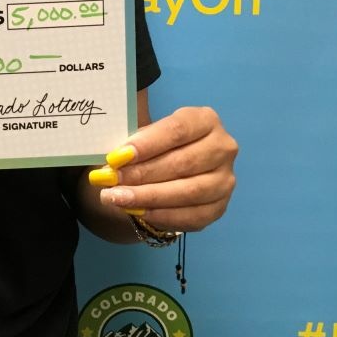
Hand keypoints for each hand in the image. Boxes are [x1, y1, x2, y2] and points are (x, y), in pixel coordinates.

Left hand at [92, 106, 236, 232]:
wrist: (170, 169)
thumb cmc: (155, 146)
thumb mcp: (145, 136)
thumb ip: (132, 147)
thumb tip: (113, 164)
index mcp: (205, 120)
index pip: (177, 130)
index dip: (147, 144)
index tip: (117, 156)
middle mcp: (223, 148)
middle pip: (183, 162)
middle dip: (142, 174)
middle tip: (111, 181)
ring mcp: (224, 180)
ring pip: (189, 192)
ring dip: (149, 197)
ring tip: (117, 199)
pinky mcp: (219, 207)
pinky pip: (192, 216)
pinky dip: (161, 215)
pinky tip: (136, 212)